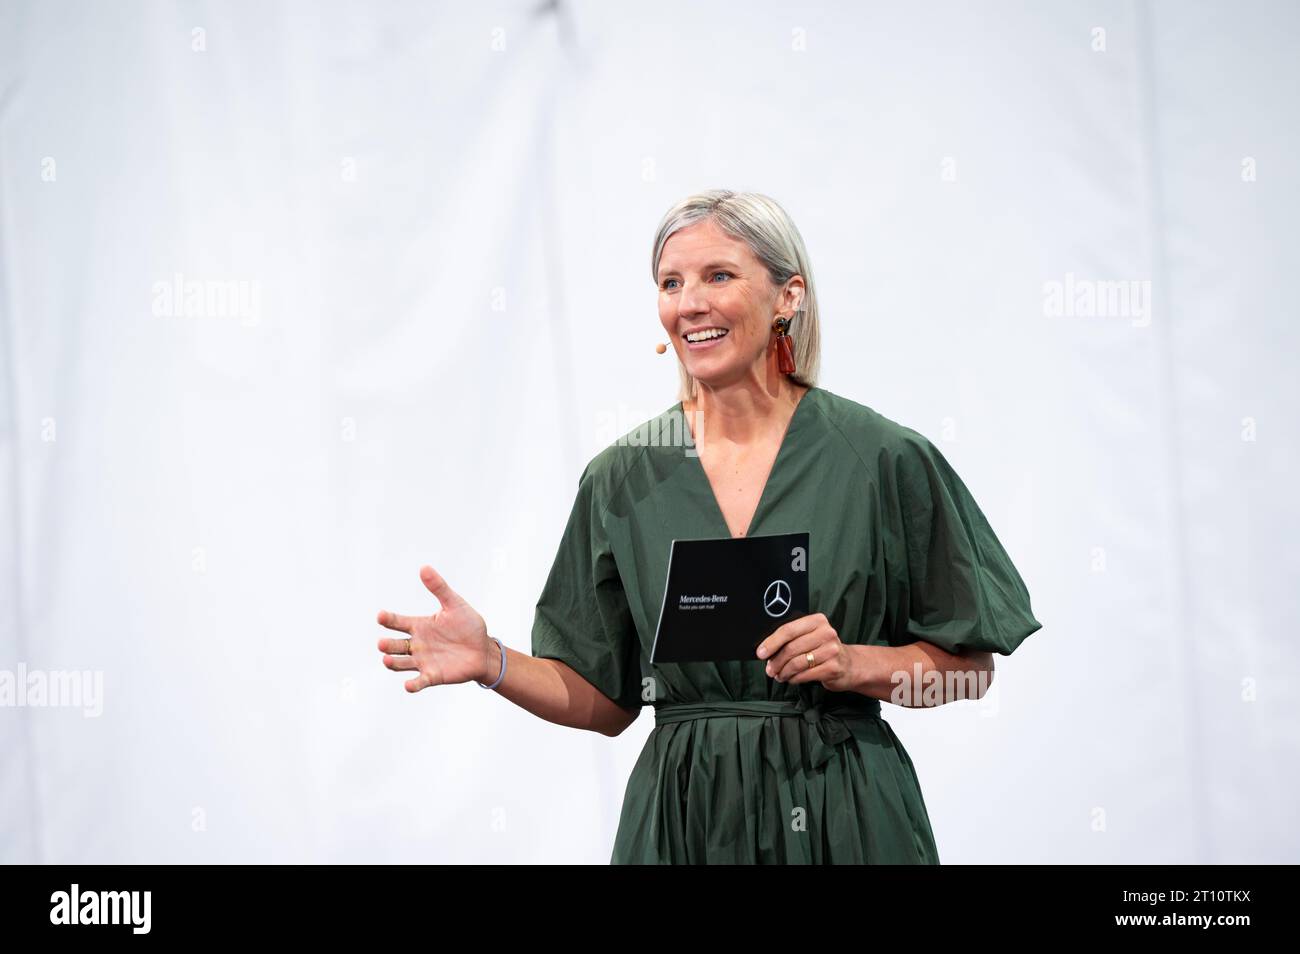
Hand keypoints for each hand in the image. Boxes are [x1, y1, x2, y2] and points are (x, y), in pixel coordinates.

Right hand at [376, 565, 493, 692]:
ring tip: (387, 660)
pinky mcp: (433, 676)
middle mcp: (417, 644)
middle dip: (387, 645)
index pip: (397, 622)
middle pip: (395, 646)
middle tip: (382, 643)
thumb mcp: (455, 604)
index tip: (381, 616)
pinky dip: (413, 685)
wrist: (484, 650)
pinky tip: (409, 685)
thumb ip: (439, 588)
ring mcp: (423, 661)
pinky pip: (420, 682)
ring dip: (392, 663)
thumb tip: (424, 568)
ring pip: (400, 664)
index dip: (388, 619)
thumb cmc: (469, 626)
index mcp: (419, 626)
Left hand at [755, 612, 854, 691]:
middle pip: (791, 648)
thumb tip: (766, 650)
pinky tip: (791, 679)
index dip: (772, 642)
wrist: (849, 664)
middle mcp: (826, 633)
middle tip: (769, 670)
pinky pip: (805, 674)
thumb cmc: (823, 649)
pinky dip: (794, 679)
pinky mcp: (833, 667)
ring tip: (779, 676)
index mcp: (817, 621)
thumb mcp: (811, 637)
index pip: (789, 630)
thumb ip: (792, 639)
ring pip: (797, 663)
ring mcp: (831, 650)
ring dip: (784, 672)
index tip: (761, 653)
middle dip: (776, 661)